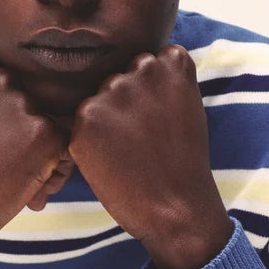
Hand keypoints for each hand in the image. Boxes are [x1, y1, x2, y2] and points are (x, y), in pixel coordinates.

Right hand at [0, 54, 66, 268]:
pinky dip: (55, 173)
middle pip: (43, 105)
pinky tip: (29, 190)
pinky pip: (69, 150)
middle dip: (34, 136)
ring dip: (48, 156)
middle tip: (3, 165)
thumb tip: (51, 101)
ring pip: (58, 127)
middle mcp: (3, 78)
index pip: (25, 86)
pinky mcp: (45, 132)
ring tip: (15, 178)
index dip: (17, 119)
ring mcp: (24, 104)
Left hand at [68, 44, 232, 268]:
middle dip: (124, 104)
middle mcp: (142, 68)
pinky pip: (80, 123)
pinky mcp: (86, 118)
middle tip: (143, 140)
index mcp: (171, 62)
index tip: (160, 117)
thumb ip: (164, 80)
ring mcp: (112, 91)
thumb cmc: (182, 162)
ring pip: (97, 100)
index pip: (149, 61)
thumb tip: (135, 67)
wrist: (175, 207)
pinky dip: (89, 142)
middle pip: (119, 78)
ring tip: (129, 152)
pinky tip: (112, 160)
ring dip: (104, 122)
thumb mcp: (188, 107)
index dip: (150, 93)